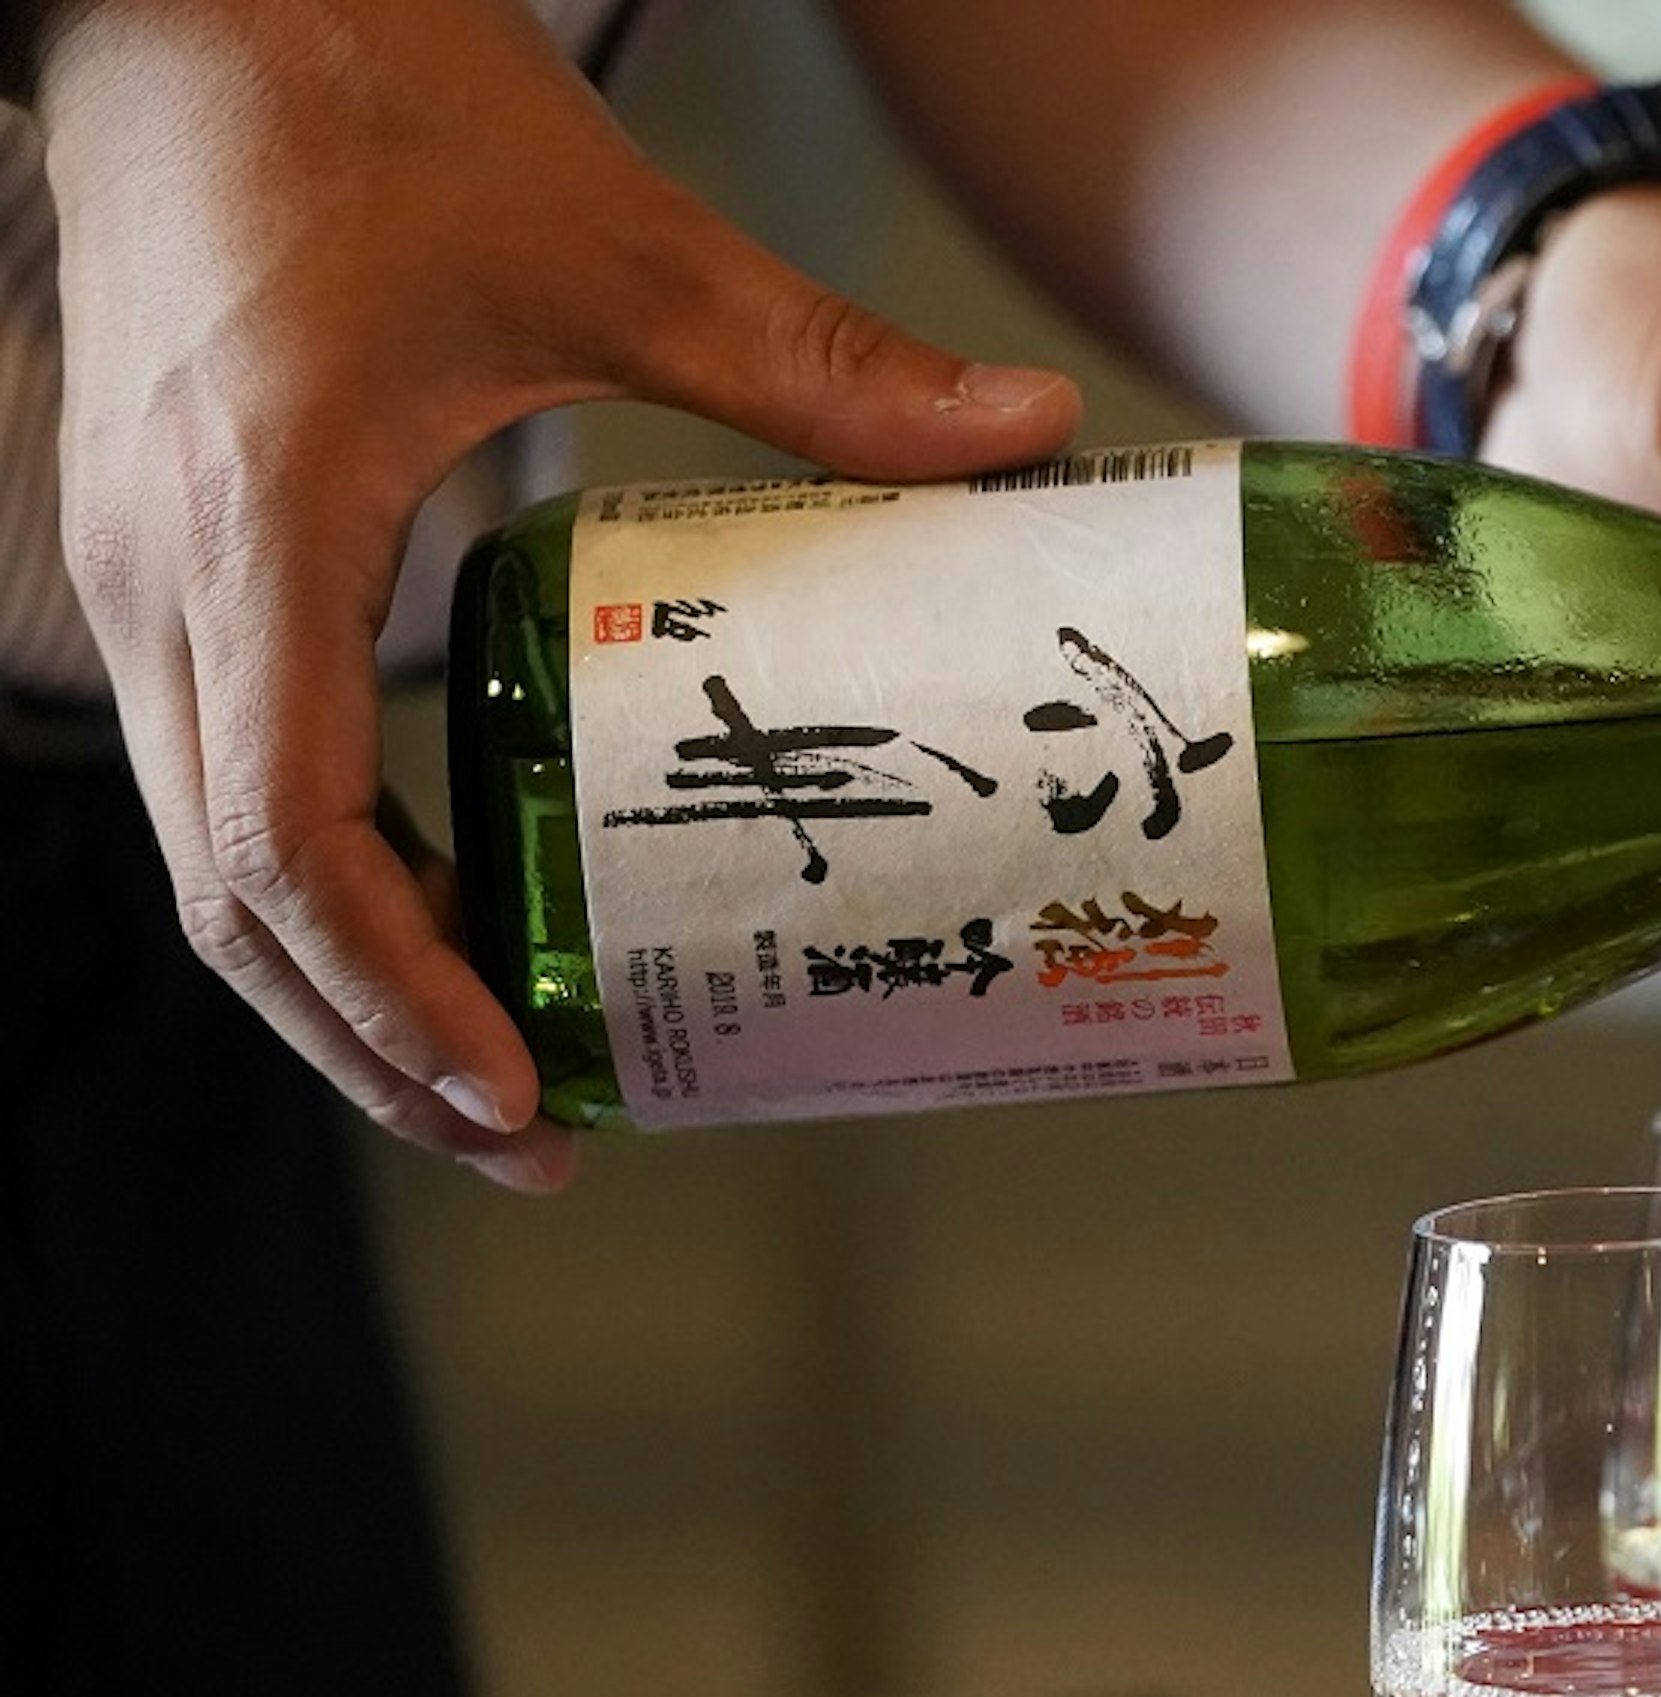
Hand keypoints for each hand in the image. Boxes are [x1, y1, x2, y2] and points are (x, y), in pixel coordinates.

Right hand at [35, 0, 1085, 1188]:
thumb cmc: (360, 91)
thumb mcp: (610, 235)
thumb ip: (817, 360)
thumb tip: (1033, 435)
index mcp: (254, 523)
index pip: (286, 844)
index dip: (397, 997)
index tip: (518, 1091)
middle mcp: (161, 579)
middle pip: (232, 902)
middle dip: (378, 1048)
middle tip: (544, 1140)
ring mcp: (140, 574)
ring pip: (211, 854)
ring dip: (343, 984)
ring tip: (504, 1076)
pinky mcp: (166, 556)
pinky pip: (228, 769)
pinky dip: (325, 877)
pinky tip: (456, 912)